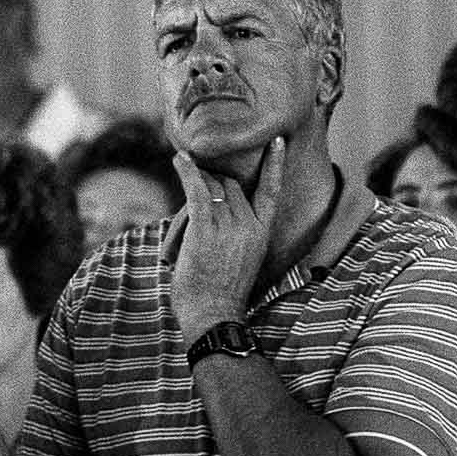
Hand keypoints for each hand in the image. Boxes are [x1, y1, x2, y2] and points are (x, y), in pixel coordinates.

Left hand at [169, 135, 285, 346]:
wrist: (214, 314)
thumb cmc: (221, 292)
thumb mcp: (242, 258)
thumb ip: (236, 232)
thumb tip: (218, 211)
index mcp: (262, 232)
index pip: (272, 190)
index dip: (275, 164)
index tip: (278, 141)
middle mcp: (248, 224)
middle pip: (231, 184)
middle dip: (214, 179)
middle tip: (197, 181)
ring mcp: (228, 226)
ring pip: (212, 186)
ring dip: (197, 177)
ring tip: (184, 167)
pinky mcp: (205, 229)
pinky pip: (196, 191)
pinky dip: (186, 171)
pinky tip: (178, 158)